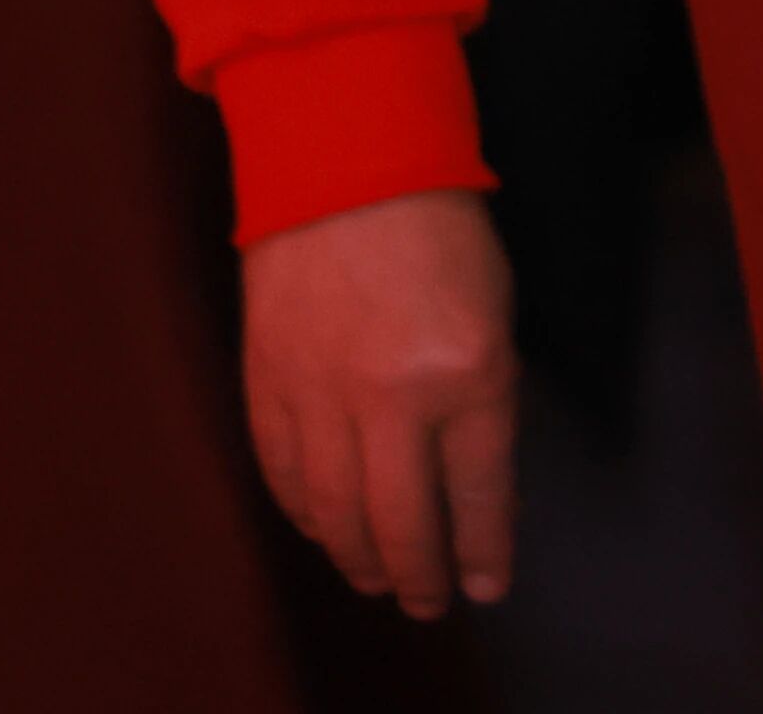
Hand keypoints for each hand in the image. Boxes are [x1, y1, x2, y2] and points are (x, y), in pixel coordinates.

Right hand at [242, 188, 521, 616]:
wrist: (344, 162)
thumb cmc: (439, 230)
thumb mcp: (494, 313)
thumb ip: (485, 400)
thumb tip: (475, 488)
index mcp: (468, 373)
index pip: (479, 495)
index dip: (485, 552)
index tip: (488, 585)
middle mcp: (392, 396)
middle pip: (402, 523)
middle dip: (420, 576)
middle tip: (430, 600)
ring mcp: (321, 393)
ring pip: (336, 513)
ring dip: (359, 558)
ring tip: (379, 578)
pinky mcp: (268, 383)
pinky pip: (284, 475)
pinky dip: (305, 514)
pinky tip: (326, 528)